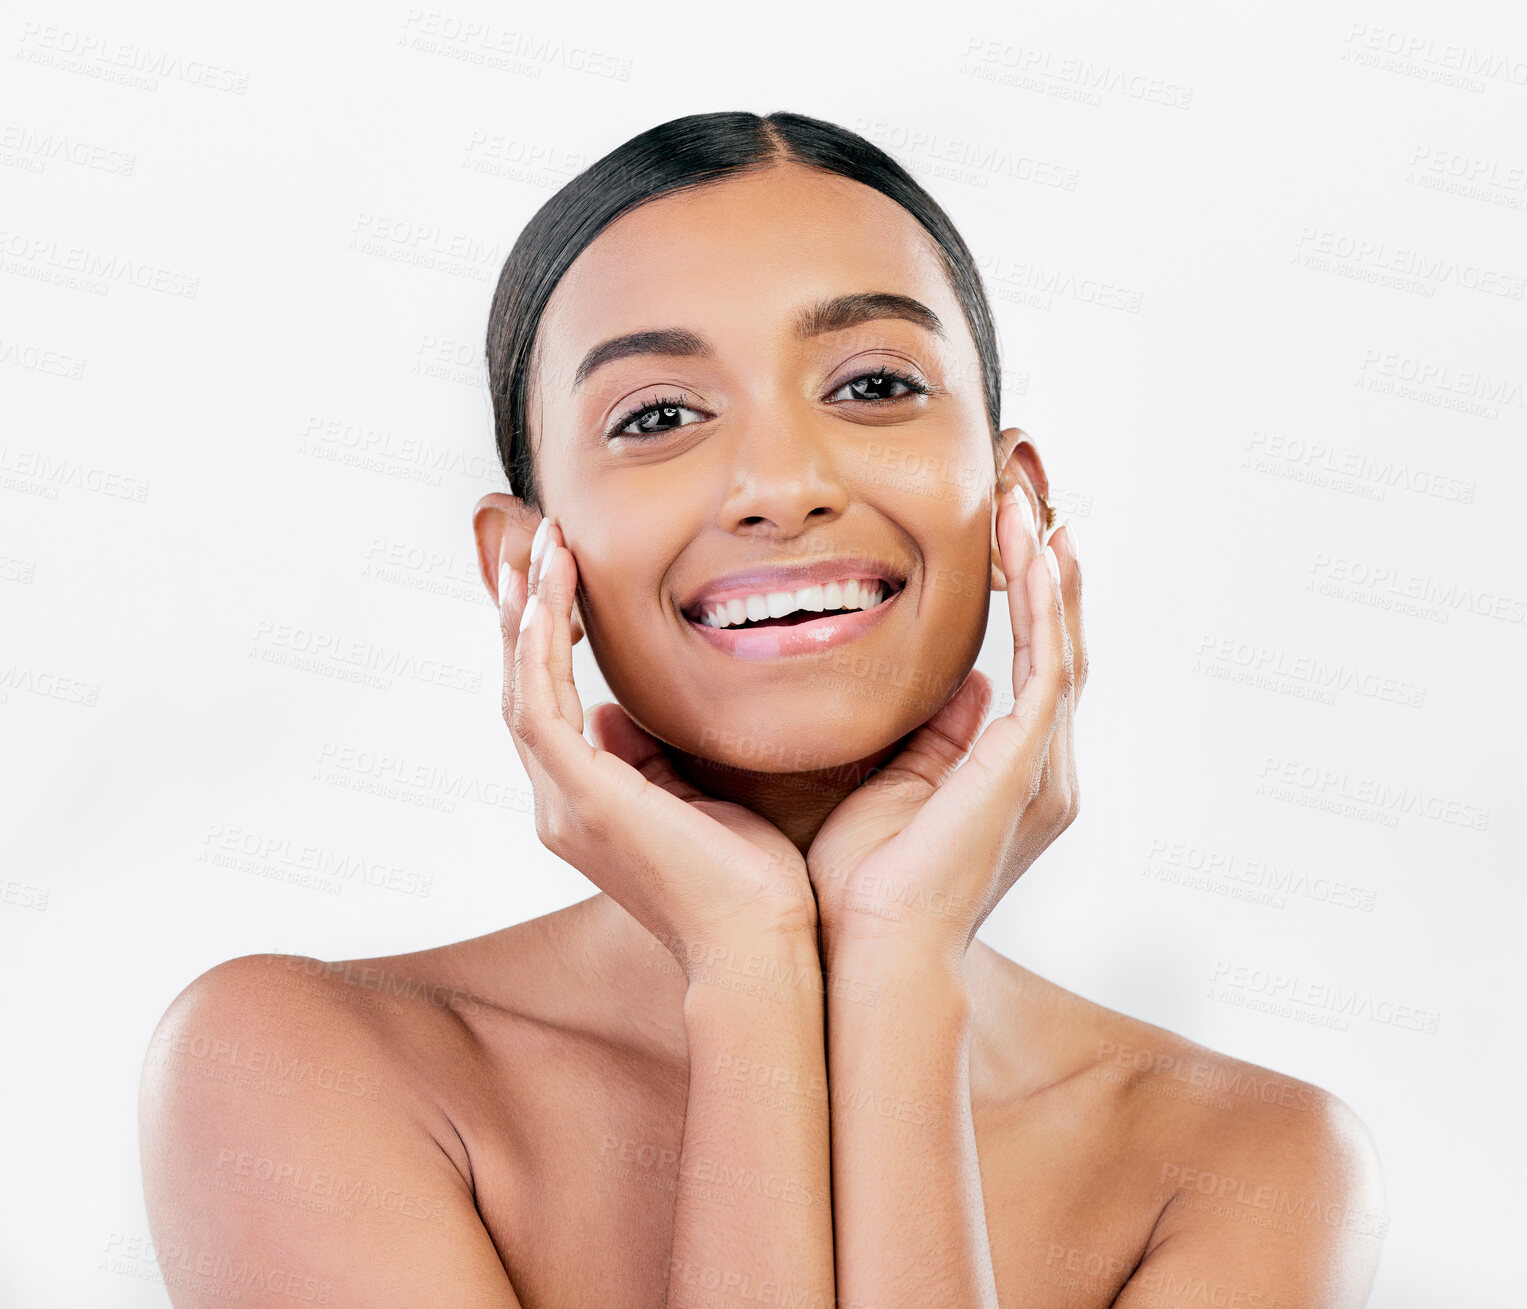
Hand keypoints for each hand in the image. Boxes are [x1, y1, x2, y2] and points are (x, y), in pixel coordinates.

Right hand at [498, 520, 817, 970]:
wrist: (762, 945)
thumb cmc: (748, 880)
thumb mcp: (696, 796)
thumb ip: (650, 757)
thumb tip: (617, 714)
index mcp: (585, 802)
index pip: (549, 700)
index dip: (545, 634)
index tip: (561, 570)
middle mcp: (559, 803)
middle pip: (522, 685)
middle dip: (524, 610)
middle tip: (537, 539)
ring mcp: (563, 804)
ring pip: (522, 688)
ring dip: (528, 614)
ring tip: (544, 546)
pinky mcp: (582, 801)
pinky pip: (541, 710)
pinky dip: (540, 650)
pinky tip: (549, 598)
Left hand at [805, 489, 1084, 962]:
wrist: (874, 952)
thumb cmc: (868, 888)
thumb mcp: (900, 787)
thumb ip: (938, 735)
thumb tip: (966, 684)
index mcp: (1014, 775)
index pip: (1035, 665)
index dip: (1031, 597)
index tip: (1013, 533)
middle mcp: (1045, 769)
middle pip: (1062, 644)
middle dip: (1049, 569)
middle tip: (1034, 494)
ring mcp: (1044, 768)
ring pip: (1062, 645)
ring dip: (1047, 570)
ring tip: (1031, 501)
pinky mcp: (1027, 766)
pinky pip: (1047, 666)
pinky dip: (1040, 604)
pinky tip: (1029, 549)